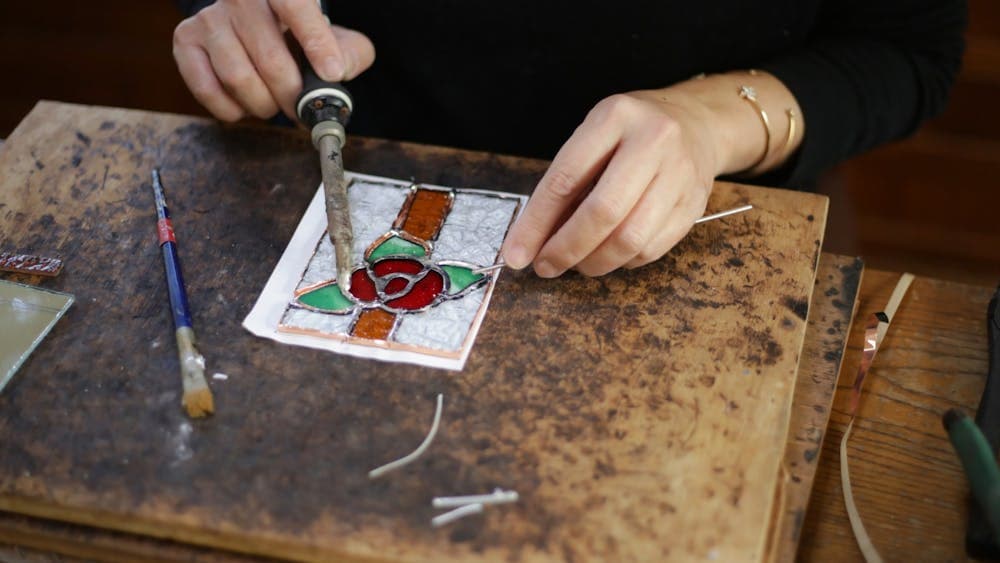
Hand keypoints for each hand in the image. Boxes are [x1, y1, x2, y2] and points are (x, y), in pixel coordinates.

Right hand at [172, 0, 374, 121]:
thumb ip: (349, 52)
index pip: (297, 8)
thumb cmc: (297, 33)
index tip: (332, 73)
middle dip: (291, 95)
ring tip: (272, 104)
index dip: (316, 43)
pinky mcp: (186, 41)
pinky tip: (244, 104)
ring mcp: (210, 18)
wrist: (250, 22)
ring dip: (262, 104)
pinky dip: (231, 109)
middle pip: (270, 58)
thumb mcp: (333, 36)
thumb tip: (338, 72)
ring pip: (238, 78)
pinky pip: (207, 89)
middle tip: (299, 109)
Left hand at [502, 90, 722, 276]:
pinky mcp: (694, 204)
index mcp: (615, 117)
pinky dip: (622, 261)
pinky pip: (651, 249)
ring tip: (576, 263)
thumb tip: (533, 239)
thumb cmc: (630, 134)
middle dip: (566, 249)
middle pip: (603, 212)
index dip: (537, 223)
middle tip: (545, 266)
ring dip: (594, 262)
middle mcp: (653, 141)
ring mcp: (680, 174)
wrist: (697, 123)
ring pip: (630, 239)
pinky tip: (609, 254)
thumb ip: (565, 182)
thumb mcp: (594, 136)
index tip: (516, 252)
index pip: (567, 178)